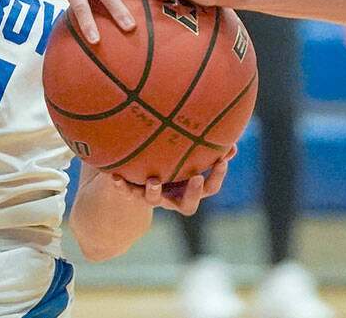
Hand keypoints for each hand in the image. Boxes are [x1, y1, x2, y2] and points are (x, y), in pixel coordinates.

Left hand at [102, 147, 234, 215]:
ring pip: (154, 201)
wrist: (139, 180)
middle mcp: (173, 198)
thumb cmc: (172, 163)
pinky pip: (127, 193)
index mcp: (190, 189)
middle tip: (196, 176)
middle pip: (188, 206)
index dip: (218, 176)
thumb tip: (231, 140)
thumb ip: (207, 149)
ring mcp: (153, 198)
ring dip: (155, 192)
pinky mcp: (133, 193)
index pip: (210, 188)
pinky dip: (122, 186)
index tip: (222, 160)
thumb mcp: (189, 156)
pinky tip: (115, 177)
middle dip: (193, 193)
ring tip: (154, 181)